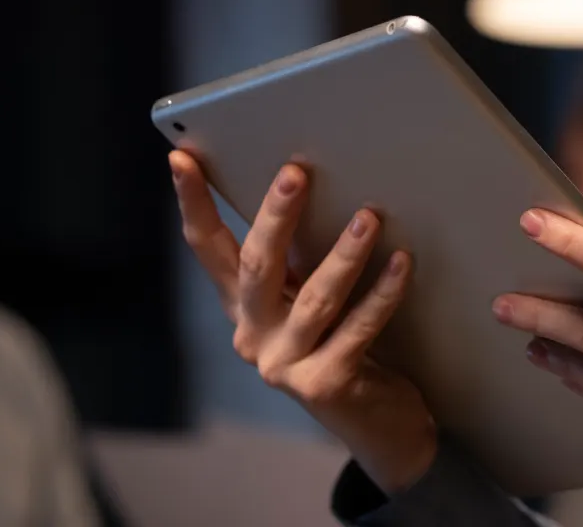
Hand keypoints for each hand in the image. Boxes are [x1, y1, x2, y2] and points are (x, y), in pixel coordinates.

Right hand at [169, 151, 436, 493]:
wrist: (377, 424)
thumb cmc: (345, 346)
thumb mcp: (310, 299)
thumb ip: (299, 260)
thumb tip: (305, 182)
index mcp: (245, 307)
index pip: (207, 248)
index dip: (193, 203)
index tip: (181, 157)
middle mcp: (254, 336)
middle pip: (256, 266)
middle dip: (274, 216)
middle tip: (295, 173)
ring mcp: (285, 364)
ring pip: (315, 298)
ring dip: (345, 254)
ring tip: (370, 216)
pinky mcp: (324, 384)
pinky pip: (358, 329)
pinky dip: (382, 295)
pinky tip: (402, 263)